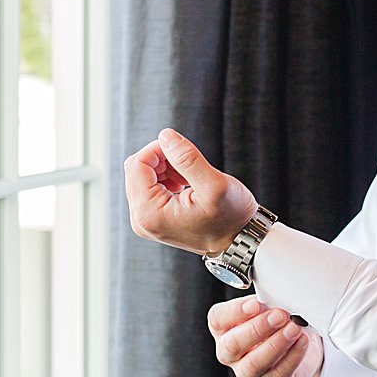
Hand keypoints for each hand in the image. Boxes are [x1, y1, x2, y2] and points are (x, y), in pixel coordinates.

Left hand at [124, 128, 257, 254]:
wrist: (240, 241)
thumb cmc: (231, 218)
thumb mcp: (214, 185)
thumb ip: (187, 158)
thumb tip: (165, 136)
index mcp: (149, 214)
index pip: (136, 165)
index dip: (158, 149)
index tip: (182, 149)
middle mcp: (142, 220)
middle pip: (137, 170)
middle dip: (162, 159)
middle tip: (190, 163)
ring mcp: (146, 221)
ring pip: (143, 175)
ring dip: (166, 167)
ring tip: (190, 176)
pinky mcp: (154, 218)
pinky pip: (150, 187)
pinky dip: (167, 177)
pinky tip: (186, 183)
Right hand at [208, 296, 323, 376]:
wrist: (301, 339)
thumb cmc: (278, 318)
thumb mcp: (268, 303)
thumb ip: (265, 297)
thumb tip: (275, 289)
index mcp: (223, 327)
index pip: (218, 319)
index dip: (235, 312)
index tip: (255, 304)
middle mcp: (230, 351)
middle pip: (233, 345)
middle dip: (258, 329)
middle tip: (279, 315)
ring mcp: (247, 370)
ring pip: (254, 363)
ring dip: (276, 344)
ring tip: (294, 328)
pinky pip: (279, 373)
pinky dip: (293, 356)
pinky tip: (302, 341)